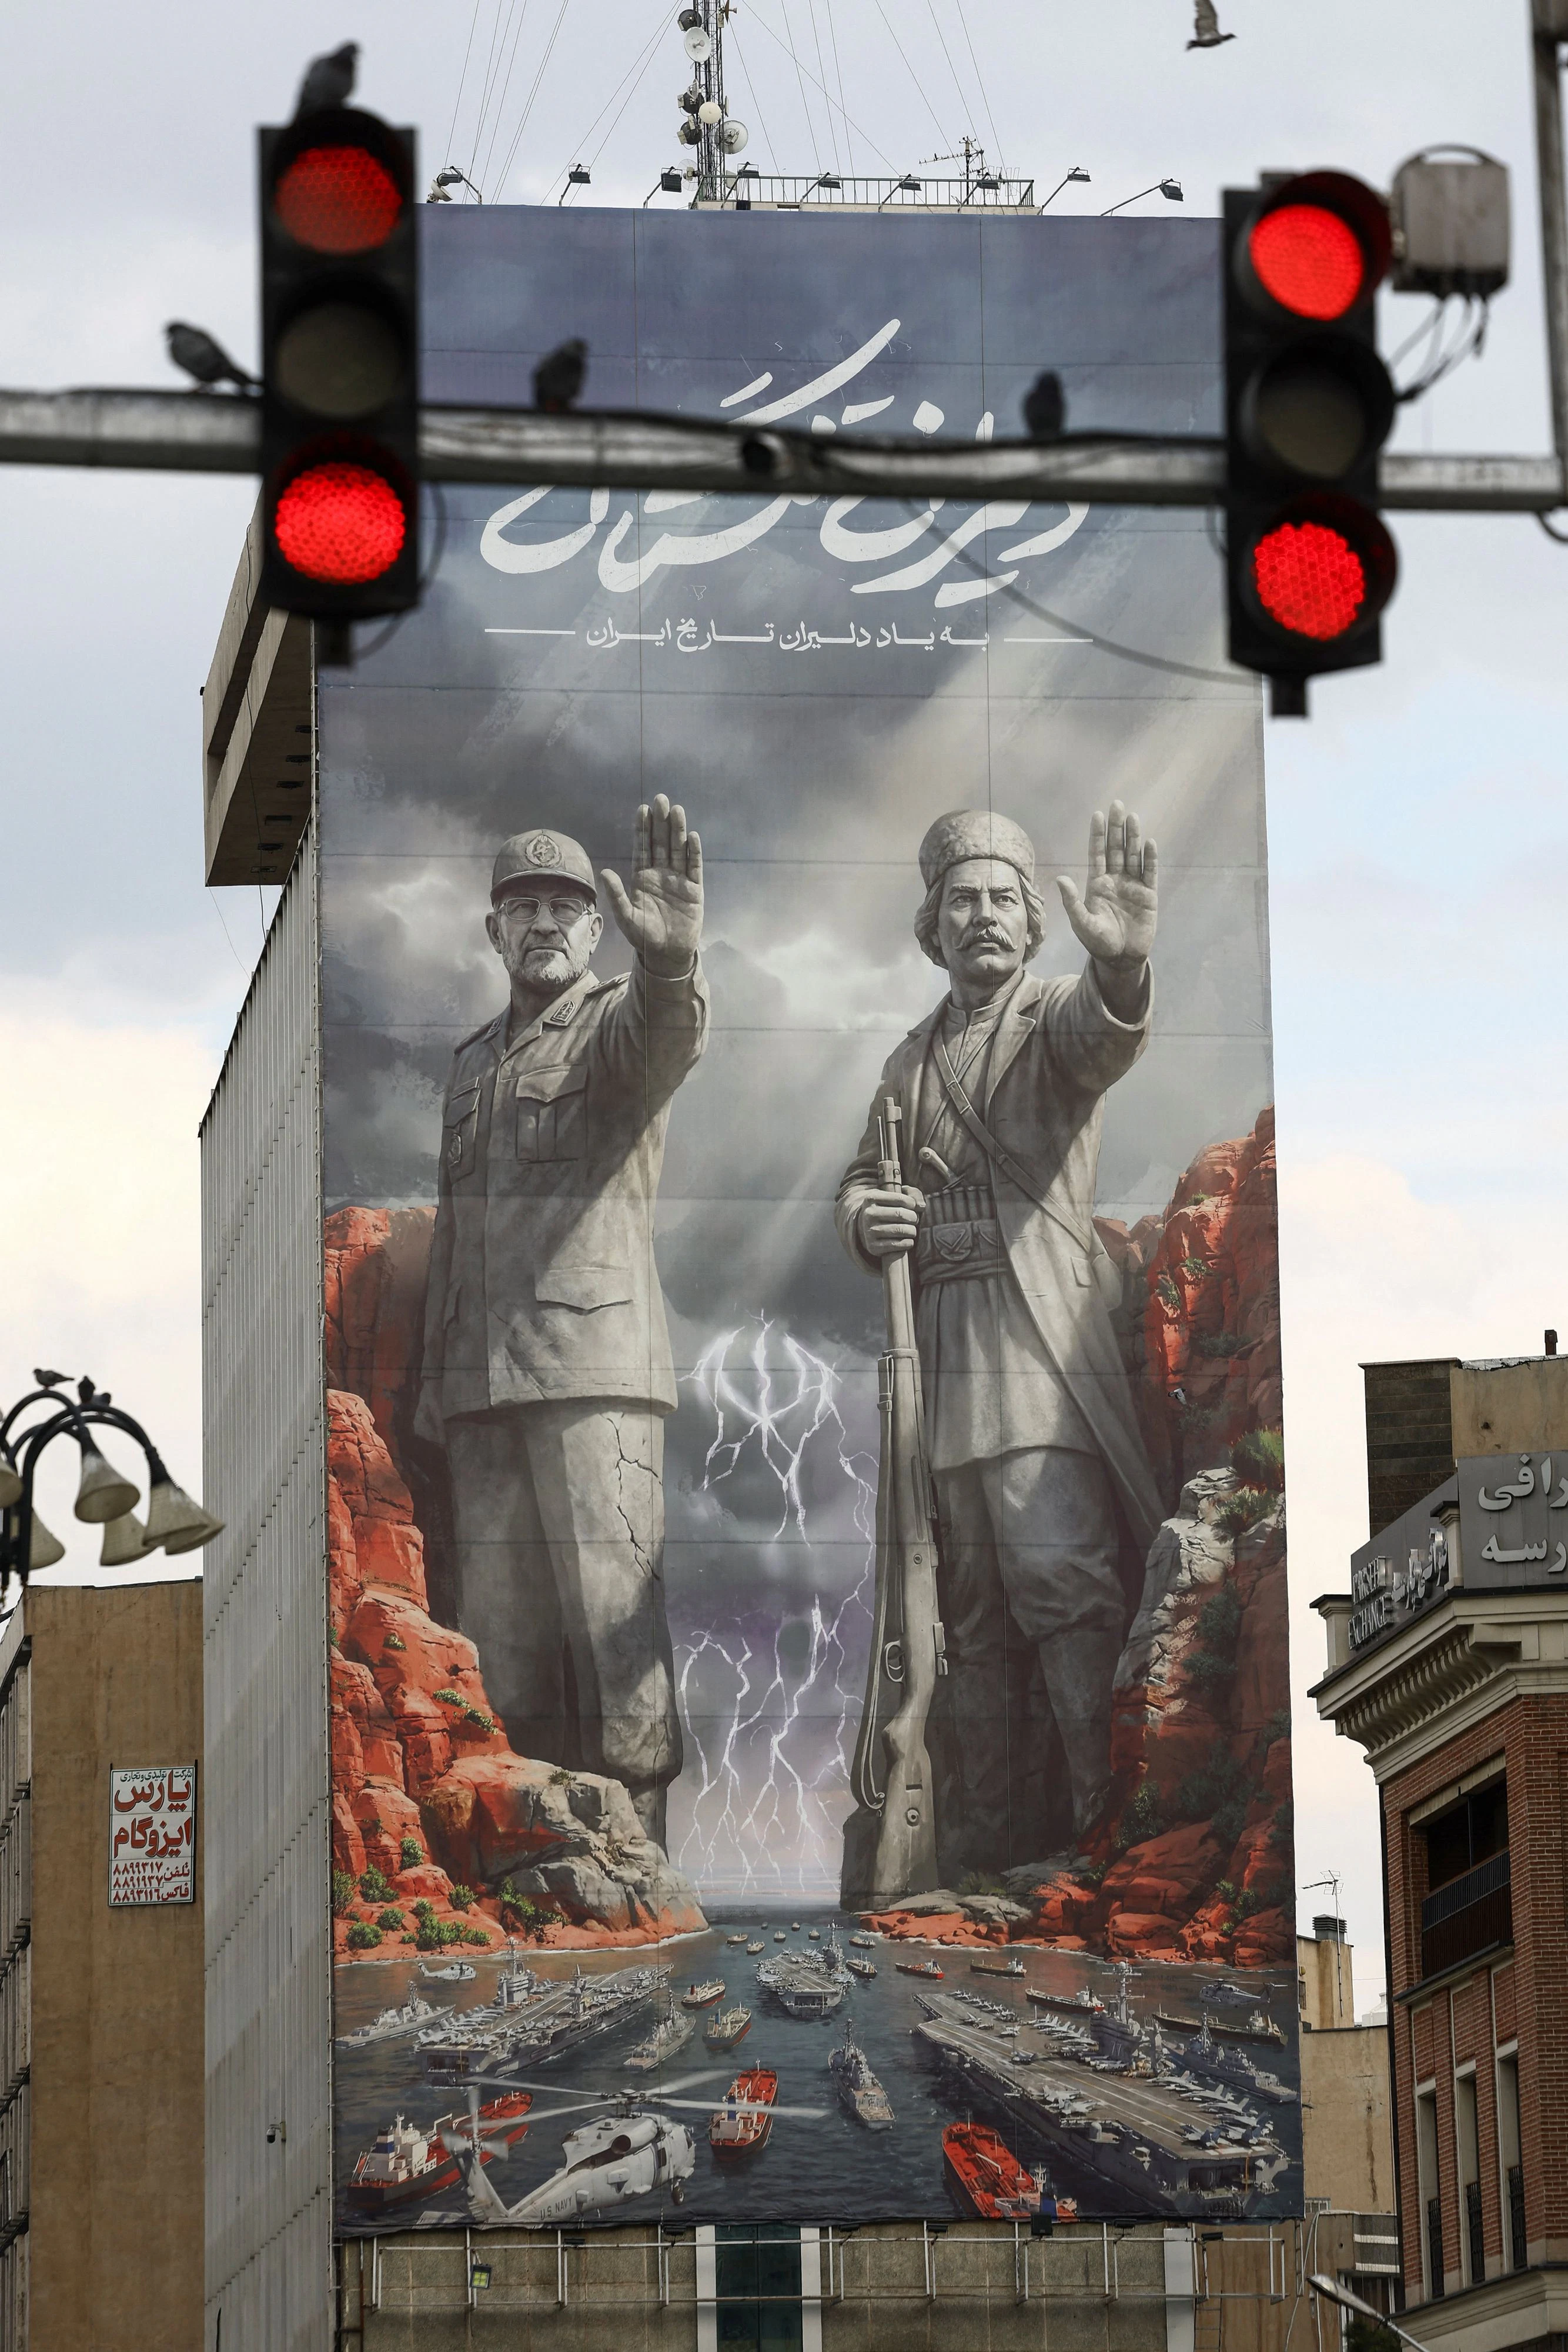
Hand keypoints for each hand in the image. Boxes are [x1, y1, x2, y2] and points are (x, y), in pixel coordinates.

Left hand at [601, 795, 702, 975]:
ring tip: (677, 810)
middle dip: (660, 821)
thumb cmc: (644, 936)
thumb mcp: (626, 917)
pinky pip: (694, 867)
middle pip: (660, 842)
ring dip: (677, 830)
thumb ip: (616, 895)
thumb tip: (604, 871)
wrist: (667, 954)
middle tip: (660, 799)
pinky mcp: (694, 889)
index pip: (642, 848)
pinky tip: (692, 836)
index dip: (643, 829)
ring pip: (677, 849)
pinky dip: (693, 852)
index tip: (642, 809)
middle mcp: (661, 874)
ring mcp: (678, 880)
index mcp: (642, 877)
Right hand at [859, 1186, 923, 1260]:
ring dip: (912, 1231)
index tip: (913, 1207)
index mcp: (872, 1198)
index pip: (900, 1199)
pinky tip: (907, 1240)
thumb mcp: (897, 1196)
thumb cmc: (889, 1209)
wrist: (869, 1228)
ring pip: (901, 1230)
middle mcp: (868, 1214)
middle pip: (900, 1214)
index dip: (912, 1203)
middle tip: (914, 1220)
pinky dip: (908, 1243)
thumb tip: (921, 1206)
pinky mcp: (873, 1247)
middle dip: (913, 1218)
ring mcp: (869, 1231)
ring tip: (911, 1230)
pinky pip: (898, 1245)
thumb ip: (912, 1194)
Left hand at [1056, 800, 1157, 973]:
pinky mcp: (1148, 895)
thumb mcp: (1081, 923)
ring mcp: (1133, 886)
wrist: (1121, 958)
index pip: (1097, 853)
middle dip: (1116, 828)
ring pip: (1132, 856)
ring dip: (1133, 837)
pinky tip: (1149, 843)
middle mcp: (1115, 880)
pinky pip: (1150, 873)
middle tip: (1117, 805)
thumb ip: (1072, 902)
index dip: (1097, 835)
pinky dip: (1150, 859)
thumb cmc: (1098, 942)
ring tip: (1133, 817)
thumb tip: (1060, 879)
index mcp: (1097, 884)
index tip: (1097, 815)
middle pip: (1115, 849)